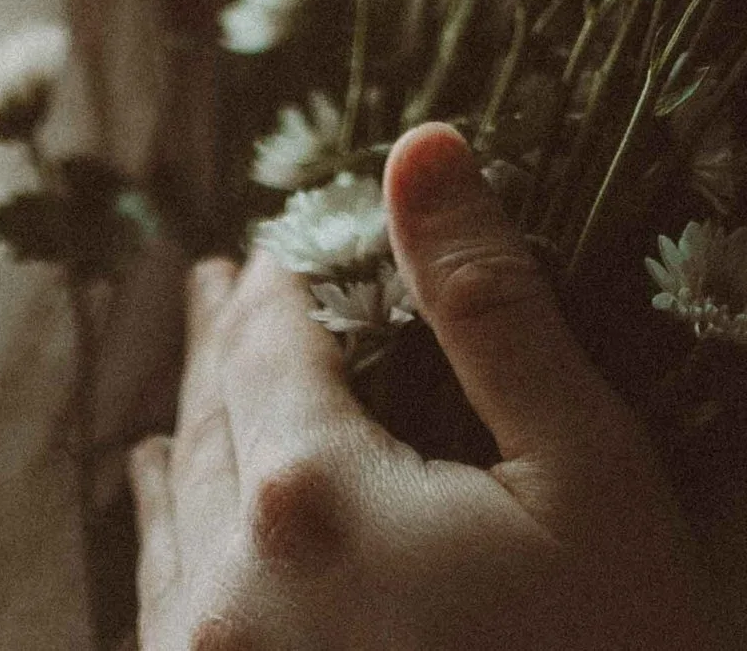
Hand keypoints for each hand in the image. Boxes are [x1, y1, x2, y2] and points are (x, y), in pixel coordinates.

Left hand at [130, 125, 722, 650]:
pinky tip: (165, 519)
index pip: (272, 342)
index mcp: (312, 495)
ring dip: (185, 440)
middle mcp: (229, 592)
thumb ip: (491, 304)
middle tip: (223, 280)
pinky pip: (161, 627)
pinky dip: (165, 550)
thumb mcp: (585, 472)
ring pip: (174, 527)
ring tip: (186, 384)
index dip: (284, 280)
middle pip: (211, 423)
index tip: (285, 236)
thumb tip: (422, 144)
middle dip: (224, 344)